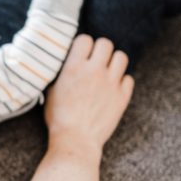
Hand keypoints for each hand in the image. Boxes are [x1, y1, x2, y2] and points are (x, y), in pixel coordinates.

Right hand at [44, 35, 133, 154]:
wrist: (75, 141)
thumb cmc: (59, 118)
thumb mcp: (52, 91)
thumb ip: (62, 73)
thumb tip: (66, 63)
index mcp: (74, 67)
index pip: (85, 39)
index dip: (83, 45)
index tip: (82, 53)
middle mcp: (94, 71)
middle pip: (105, 43)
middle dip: (100, 49)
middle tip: (96, 60)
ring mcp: (111, 84)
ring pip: (121, 57)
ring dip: (114, 61)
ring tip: (107, 70)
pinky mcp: (122, 97)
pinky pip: (129, 78)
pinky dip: (122, 81)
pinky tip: (114, 87)